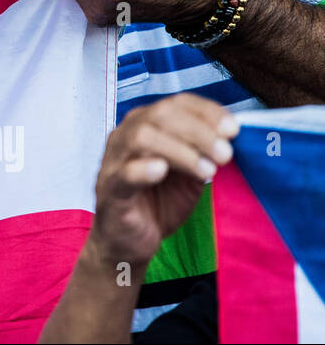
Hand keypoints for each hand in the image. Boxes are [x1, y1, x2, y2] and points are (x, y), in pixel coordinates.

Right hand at [85, 92, 237, 270]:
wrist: (130, 241)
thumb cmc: (158, 202)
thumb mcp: (189, 174)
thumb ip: (204, 154)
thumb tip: (231, 140)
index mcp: (146, 125)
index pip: (176, 103)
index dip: (206, 111)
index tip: (233, 129)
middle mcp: (126, 135)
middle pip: (160, 115)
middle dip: (199, 131)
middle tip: (225, 154)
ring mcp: (115, 160)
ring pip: (142, 138)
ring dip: (181, 151)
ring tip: (207, 170)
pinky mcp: (110, 188)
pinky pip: (124, 172)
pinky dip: (144, 168)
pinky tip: (162, 171)